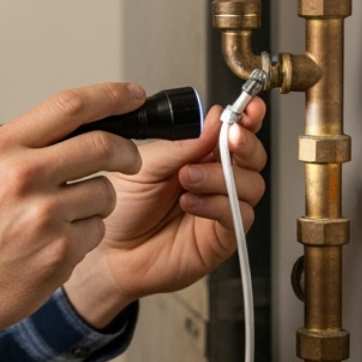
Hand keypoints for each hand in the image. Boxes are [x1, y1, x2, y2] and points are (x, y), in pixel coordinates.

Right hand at [0, 82, 145, 361]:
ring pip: (105, 192)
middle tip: (130, 159)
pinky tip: (55, 244)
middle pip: (102, 145)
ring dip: (98, 203)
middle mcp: (22, 175)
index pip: (69, 106)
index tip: (133, 96)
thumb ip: (24, 147)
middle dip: (126, 152)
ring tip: (65, 218)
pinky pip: (97, 231)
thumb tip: (78, 128)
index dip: (111, 96)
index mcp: (1, 148)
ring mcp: (43, 215)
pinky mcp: (59, 251)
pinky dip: (85, 237)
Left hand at [64, 97, 266, 327]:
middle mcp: (214, 181)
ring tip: (188, 176)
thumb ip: (182, 145)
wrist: (109, 253)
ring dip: (222, 175)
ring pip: (251, 185)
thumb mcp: (145, 164)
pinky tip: (191, 202)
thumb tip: (214, 123)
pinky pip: (238, 215)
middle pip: (252, 157)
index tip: (250, 108)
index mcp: (198, 156)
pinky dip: (218, 204)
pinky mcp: (221, 237)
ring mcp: (220, 208)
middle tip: (229, 138)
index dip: (247, 118)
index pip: (232, 133)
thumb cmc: (122, 210)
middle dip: (245, 144)